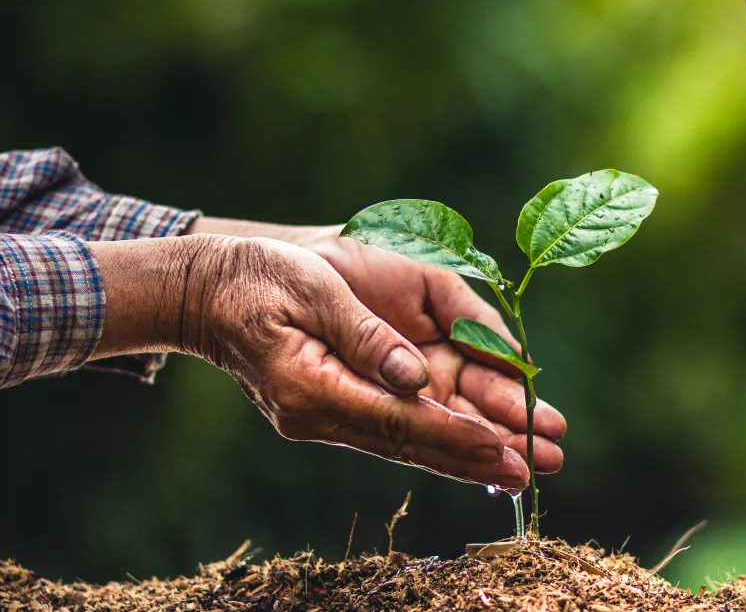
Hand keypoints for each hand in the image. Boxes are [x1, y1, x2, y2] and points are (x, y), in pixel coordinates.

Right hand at [185, 217, 566, 473]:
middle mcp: (325, 411)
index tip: (502, 445)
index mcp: (312, 389)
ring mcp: (332, 410)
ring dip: (472, 449)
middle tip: (538, 468)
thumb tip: (414, 377)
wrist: (208, 291)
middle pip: (413, 441)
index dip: (451, 434)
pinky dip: (444, 435)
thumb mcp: (311, 289)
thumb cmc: (255, 277)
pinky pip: (401, 424)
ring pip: (414, 437)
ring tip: (532, 460)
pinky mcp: (340, 399)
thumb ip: (363, 334)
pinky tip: (484, 445)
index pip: (395, 420)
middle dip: (478, 456)